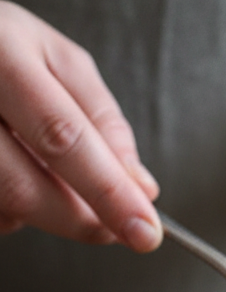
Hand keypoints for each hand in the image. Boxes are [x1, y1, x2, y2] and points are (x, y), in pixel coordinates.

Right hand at [0, 1, 161, 250]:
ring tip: (54, 177)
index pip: (61, 136)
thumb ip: (101, 120)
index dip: (107, 191)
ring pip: (2, 207)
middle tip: (116, 229)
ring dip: (42, 212)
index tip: (145, 232)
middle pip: (22, 186)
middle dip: (79, 219)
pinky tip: (14, 171)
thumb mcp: (56, 60)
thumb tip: (140, 188)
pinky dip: (11, 209)